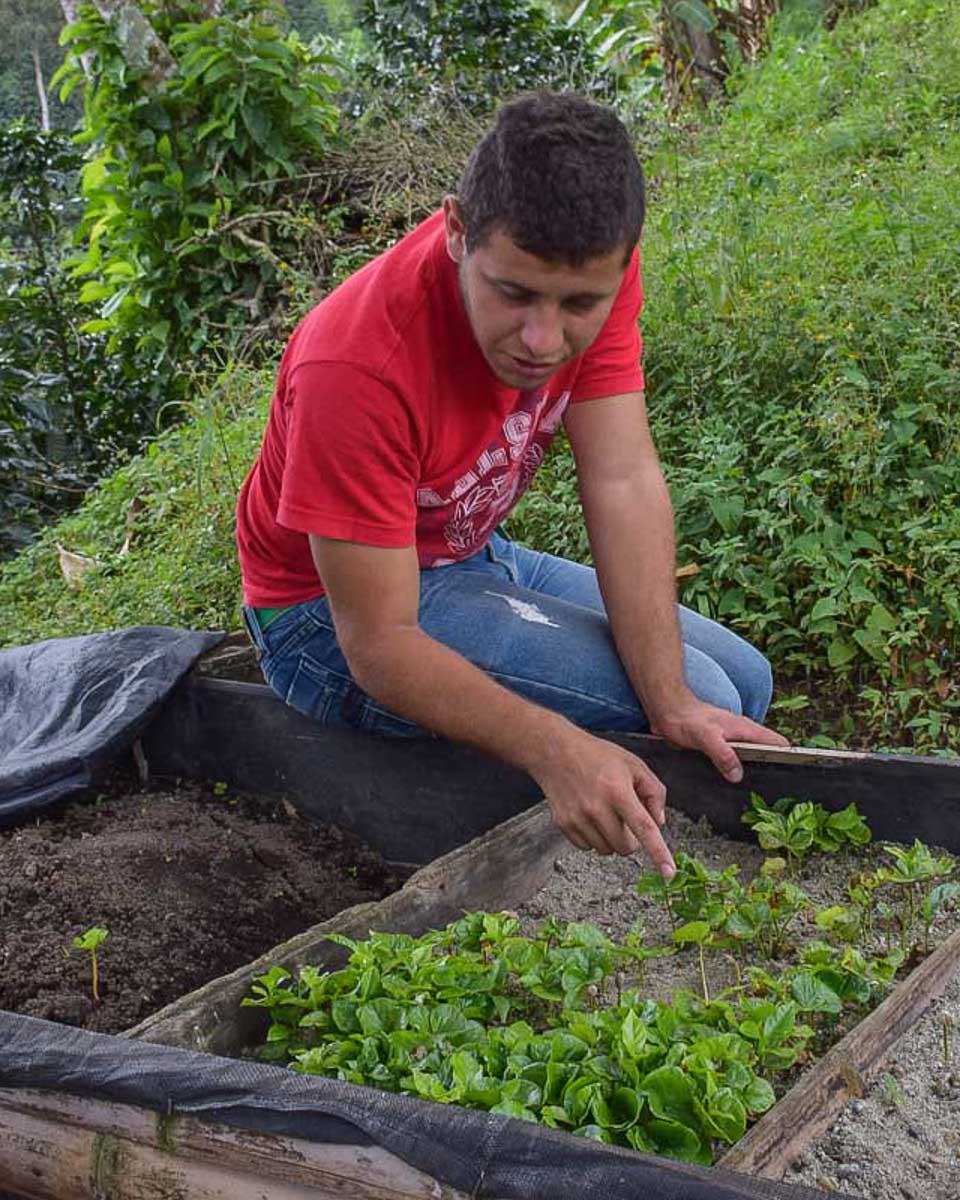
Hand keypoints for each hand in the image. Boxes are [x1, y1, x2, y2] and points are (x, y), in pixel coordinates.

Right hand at [530, 730, 674, 876]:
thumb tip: (660, 823)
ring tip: (605, 813)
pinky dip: (593, 837)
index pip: (644, 828)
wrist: (555, 752)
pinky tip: (590, 816)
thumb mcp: (634, 765)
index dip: (658, 853)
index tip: (669, 872)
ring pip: (607, 850)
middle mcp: (597, 807)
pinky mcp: (564, 825)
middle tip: (625, 818)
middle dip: (631, 839)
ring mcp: (578, 818)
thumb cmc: (596, 756)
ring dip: (611, 838)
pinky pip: (587, 847)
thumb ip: (654, 792)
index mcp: (618, 791)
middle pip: (625, 847)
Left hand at [650, 693, 789, 783]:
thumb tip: (738, 775)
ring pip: (751, 759)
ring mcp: (732, 741)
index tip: (794, 775)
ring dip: (754, 773)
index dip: (790, 758)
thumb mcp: (706, 737)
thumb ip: (723, 755)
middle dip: (774, 770)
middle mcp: (743, 735)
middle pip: (768, 754)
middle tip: (775, 794)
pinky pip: (735, 761)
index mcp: (747, 730)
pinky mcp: (720, 747)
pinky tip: (733, 787)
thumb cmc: (687, 719)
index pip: (778, 744)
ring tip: (758, 795)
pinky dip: (738, 772)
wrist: (668, 709)